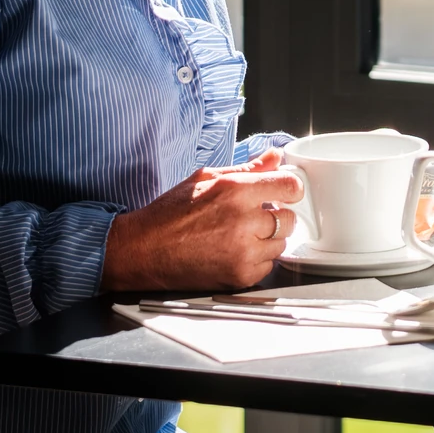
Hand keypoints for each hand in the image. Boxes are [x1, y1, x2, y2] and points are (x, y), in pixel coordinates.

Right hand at [100, 148, 304, 291]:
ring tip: (239, 235)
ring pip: (281, 244)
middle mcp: (243, 221)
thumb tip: (274, 157)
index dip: (290, 188)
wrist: (142, 250)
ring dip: (267, 239)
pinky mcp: (239, 276)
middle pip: (290, 218)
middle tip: (254, 217)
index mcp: (236, 191)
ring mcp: (243, 252)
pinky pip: (267, 266)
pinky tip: (234, 251)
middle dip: (276, 215)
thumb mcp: (205, 178)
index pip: (291, 186)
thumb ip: (246, 168)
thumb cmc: (169, 213)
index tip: (285, 193)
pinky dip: (256, 260)